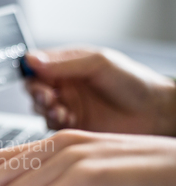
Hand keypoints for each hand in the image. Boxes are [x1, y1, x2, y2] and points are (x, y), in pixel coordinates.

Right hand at [25, 47, 175, 135]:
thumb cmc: (133, 83)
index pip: (37, 66)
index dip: (31, 71)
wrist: (154, 113)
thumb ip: (63, 63)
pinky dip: (54, 121)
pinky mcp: (71, 126)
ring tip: (59, 107)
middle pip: (34, 88)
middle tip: (47, 95)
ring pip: (40, 108)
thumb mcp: (97, 63)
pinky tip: (68, 118)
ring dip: (45, 108)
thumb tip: (32, 59)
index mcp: (68, 66)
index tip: (34, 74)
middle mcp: (65, 86)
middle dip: (37, 91)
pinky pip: (51, 125)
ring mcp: (67, 106)